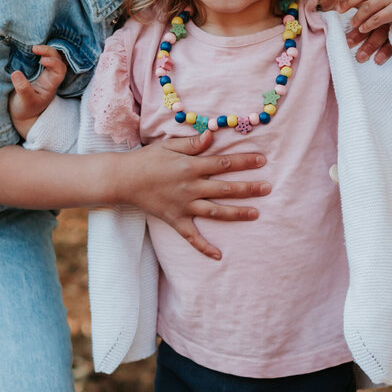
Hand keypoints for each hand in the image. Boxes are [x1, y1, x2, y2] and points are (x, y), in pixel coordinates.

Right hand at [10, 45, 67, 139]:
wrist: (21, 114)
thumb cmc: (26, 110)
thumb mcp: (25, 101)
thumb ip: (22, 88)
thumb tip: (16, 73)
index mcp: (51, 84)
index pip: (60, 70)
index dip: (54, 62)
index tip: (42, 60)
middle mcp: (50, 76)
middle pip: (57, 59)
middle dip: (49, 51)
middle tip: (34, 48)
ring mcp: (42, 73)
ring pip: (50, 56)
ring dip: (44, 50)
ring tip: (32, 48)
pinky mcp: (33, 71)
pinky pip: (39, 57)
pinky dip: (36, 52)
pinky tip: (27, 49)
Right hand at [121, 132, 269, 260]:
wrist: (123, 179)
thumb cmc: (147, 159)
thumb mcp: (169, 145)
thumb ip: (192, 143)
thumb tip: (213, 135)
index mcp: (191, 166)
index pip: (223, 163)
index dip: (244, 161)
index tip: (262, 161)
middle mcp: (191, 187)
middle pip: (226, 188)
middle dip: (249, 188)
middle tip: (268, 187)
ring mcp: (184, 205)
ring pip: (215, 211)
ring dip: (237, 213)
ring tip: (256, 214)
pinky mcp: (175, 220)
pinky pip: (191, 236)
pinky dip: (204, 247)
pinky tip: (219, 256)